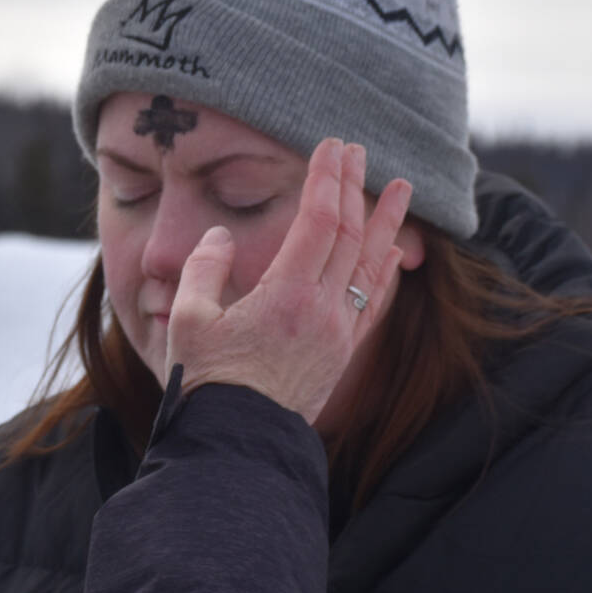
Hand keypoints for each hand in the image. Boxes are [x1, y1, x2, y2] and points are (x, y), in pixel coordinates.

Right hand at [164, 139, 411, 421]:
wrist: (237, 445)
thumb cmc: (207, 384)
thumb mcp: (190, 320)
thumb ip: (204, 269)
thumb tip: (221, 236)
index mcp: (286, 295)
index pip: (317, 221)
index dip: (326, 179)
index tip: (330, 147)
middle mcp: (323, 311)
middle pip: (349, 235)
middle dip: (354, 187)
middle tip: (358, 151)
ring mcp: (339, 334)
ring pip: (371, 267)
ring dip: (385, 223)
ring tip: (401, 188)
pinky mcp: (342, 356)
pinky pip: (373, 305)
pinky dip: (386, 273)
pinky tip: (395, 254)